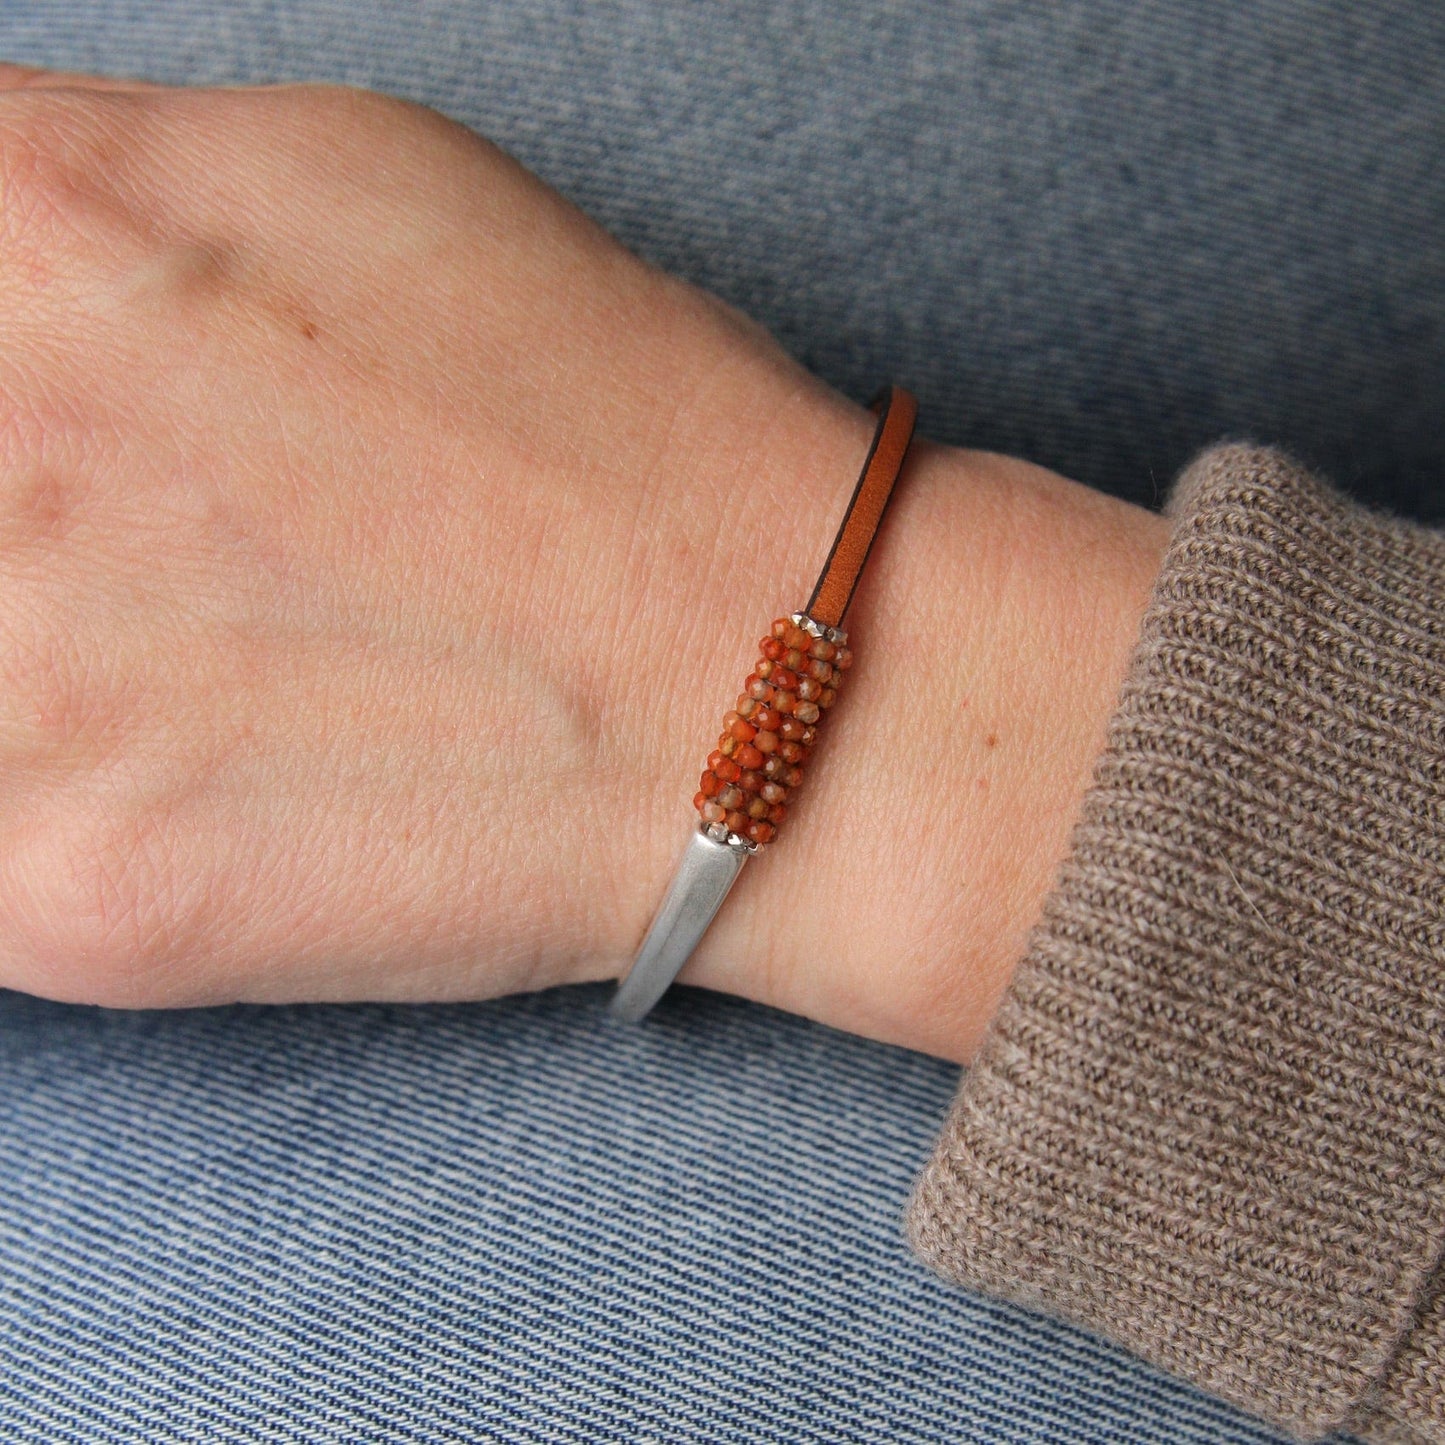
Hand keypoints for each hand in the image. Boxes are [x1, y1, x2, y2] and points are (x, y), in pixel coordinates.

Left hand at [0, 71, 1166, 1060]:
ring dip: (38, 658)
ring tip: (200, 665)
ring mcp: (12, 697)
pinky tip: (201, 770)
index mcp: (48, 226)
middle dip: (23, 503)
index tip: (46, 410)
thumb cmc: (606, 429)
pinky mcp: (62, 892)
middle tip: (163, 540)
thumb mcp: (344, 180)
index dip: (2, 361)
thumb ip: (92, 190)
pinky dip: (59, 792)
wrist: (756, 692)